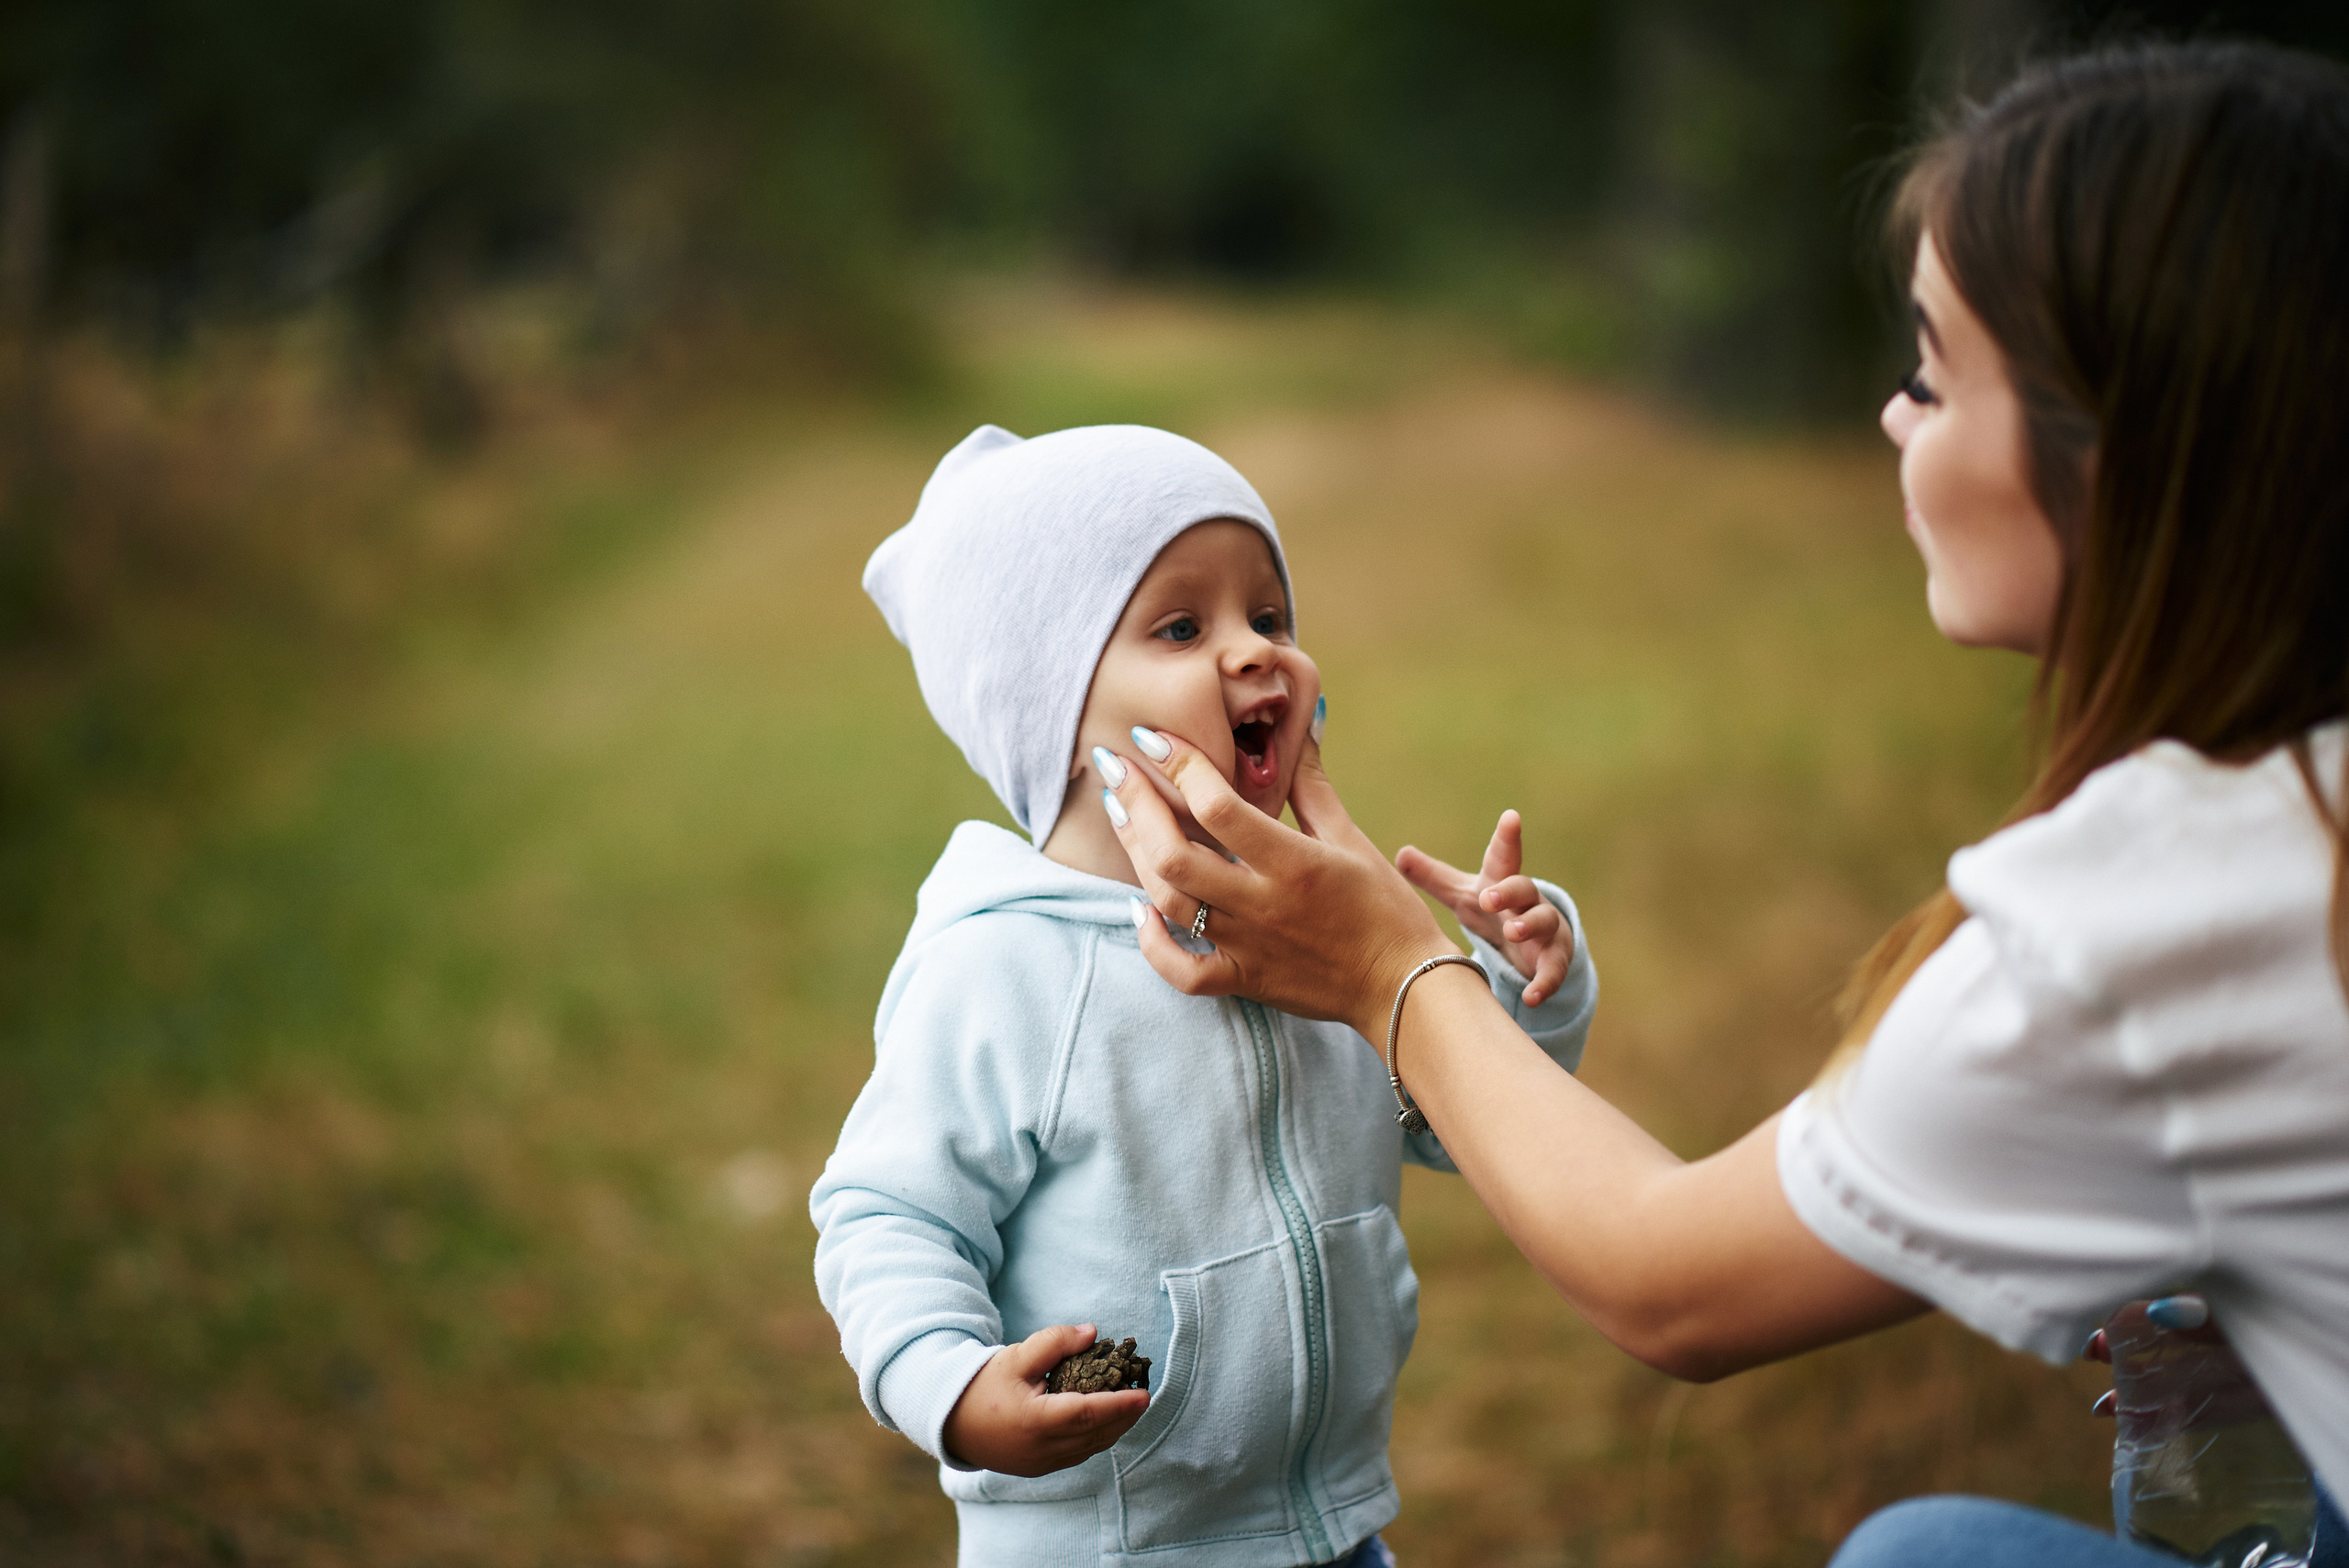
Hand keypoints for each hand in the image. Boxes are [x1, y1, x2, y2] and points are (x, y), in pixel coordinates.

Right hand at [941, 1324, 1150, 1475]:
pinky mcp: (1038, 1468)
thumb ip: (1054, 1343)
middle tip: (1143, 1395)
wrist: (951, 1422)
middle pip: (1095, 1435)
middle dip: (1124, 1417)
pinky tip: (1104, 1422)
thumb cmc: (982, 1385)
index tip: (1144, 1394)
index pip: (1089, 1414)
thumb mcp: (1016, 1357)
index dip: (1120, 1406)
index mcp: (1035, 1421)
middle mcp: (1041, 1449)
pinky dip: (1095, 1439)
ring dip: (1113, 1429)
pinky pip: (1077, 1455)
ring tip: (1130, 1407)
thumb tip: (1092, 1333)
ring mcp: (1040, 1463)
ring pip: (1089, 1448)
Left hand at [1095, 714, 1457, 1037]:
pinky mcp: (1243, 981)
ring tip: (1120, 815)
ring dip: (1134, 857)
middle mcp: (1264, 904)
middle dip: (1137, 806)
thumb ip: (1312, 783)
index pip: (1219, 807)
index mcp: (1294, 862)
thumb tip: (1303, 721)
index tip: (1153, 738)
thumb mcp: (1351, 837)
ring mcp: (1248, 947)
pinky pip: (1182, 970)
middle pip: (1175, 856)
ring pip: (1170, 905)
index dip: (1180, 766)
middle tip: (1116, 770)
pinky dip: (1151, 942)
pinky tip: (1138, 908)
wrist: (1403, 987)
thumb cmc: (1383, 907)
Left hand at [1396, 810, 1574, 1007]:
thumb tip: (1399, 854)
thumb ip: (1433, 877)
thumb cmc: (1491, 910)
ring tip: (1512, 934)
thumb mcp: (1462, 894)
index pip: (1503, 856)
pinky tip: (1531, 998)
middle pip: (1524, 887)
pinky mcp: (1554, 958)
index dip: (1507, 837)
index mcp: (1502, 880)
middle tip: (1488, 897)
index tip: (1511, 817)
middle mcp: (1527, 900)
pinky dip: (1545, 983)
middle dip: (1509, 891)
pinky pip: (1554, 969)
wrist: (1528, 943)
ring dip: (1530, 927)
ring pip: (1545, 921)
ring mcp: (1545, 928)